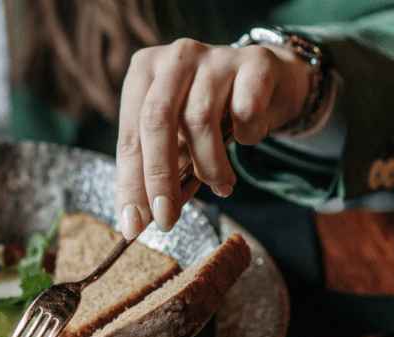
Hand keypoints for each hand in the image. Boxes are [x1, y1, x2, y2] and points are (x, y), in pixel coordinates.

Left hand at [116, 38, 310, 236]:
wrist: (265, 80)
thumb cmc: (209, 114)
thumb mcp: (177, 141)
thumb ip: (158, 173)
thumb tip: (141, 220)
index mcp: (143, 73)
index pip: (129, 137)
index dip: (130, 184)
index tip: (133, 224)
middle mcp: (175, 57)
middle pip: (157, 122)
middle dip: (160, 179)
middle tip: (167, 219)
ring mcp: (214, 55)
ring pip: (200, 121)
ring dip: (209, 167)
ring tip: (220, 185)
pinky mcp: (254, 61)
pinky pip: (246, 111)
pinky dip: (246, 136)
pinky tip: (247, 139)